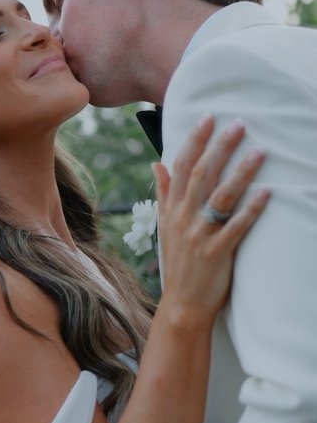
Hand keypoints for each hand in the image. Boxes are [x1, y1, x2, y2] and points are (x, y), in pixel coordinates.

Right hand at [154, 115, 269, 325]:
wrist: (182, 304)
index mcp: (172, 209)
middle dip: (220, 147)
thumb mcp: (165, 227)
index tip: (207, 118)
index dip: (194, 140)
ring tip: (259, 152)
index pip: (181, 167)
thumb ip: (163, 193)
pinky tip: (267, 193)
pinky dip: (251, 209)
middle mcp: (183, 218)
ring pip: (220, 196)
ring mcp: (199, 235)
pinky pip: (236, 226)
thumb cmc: (178, 263)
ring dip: (240, 172)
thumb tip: (157, 163)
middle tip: (238, 124)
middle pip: (201, 174)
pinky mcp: (217, 252)